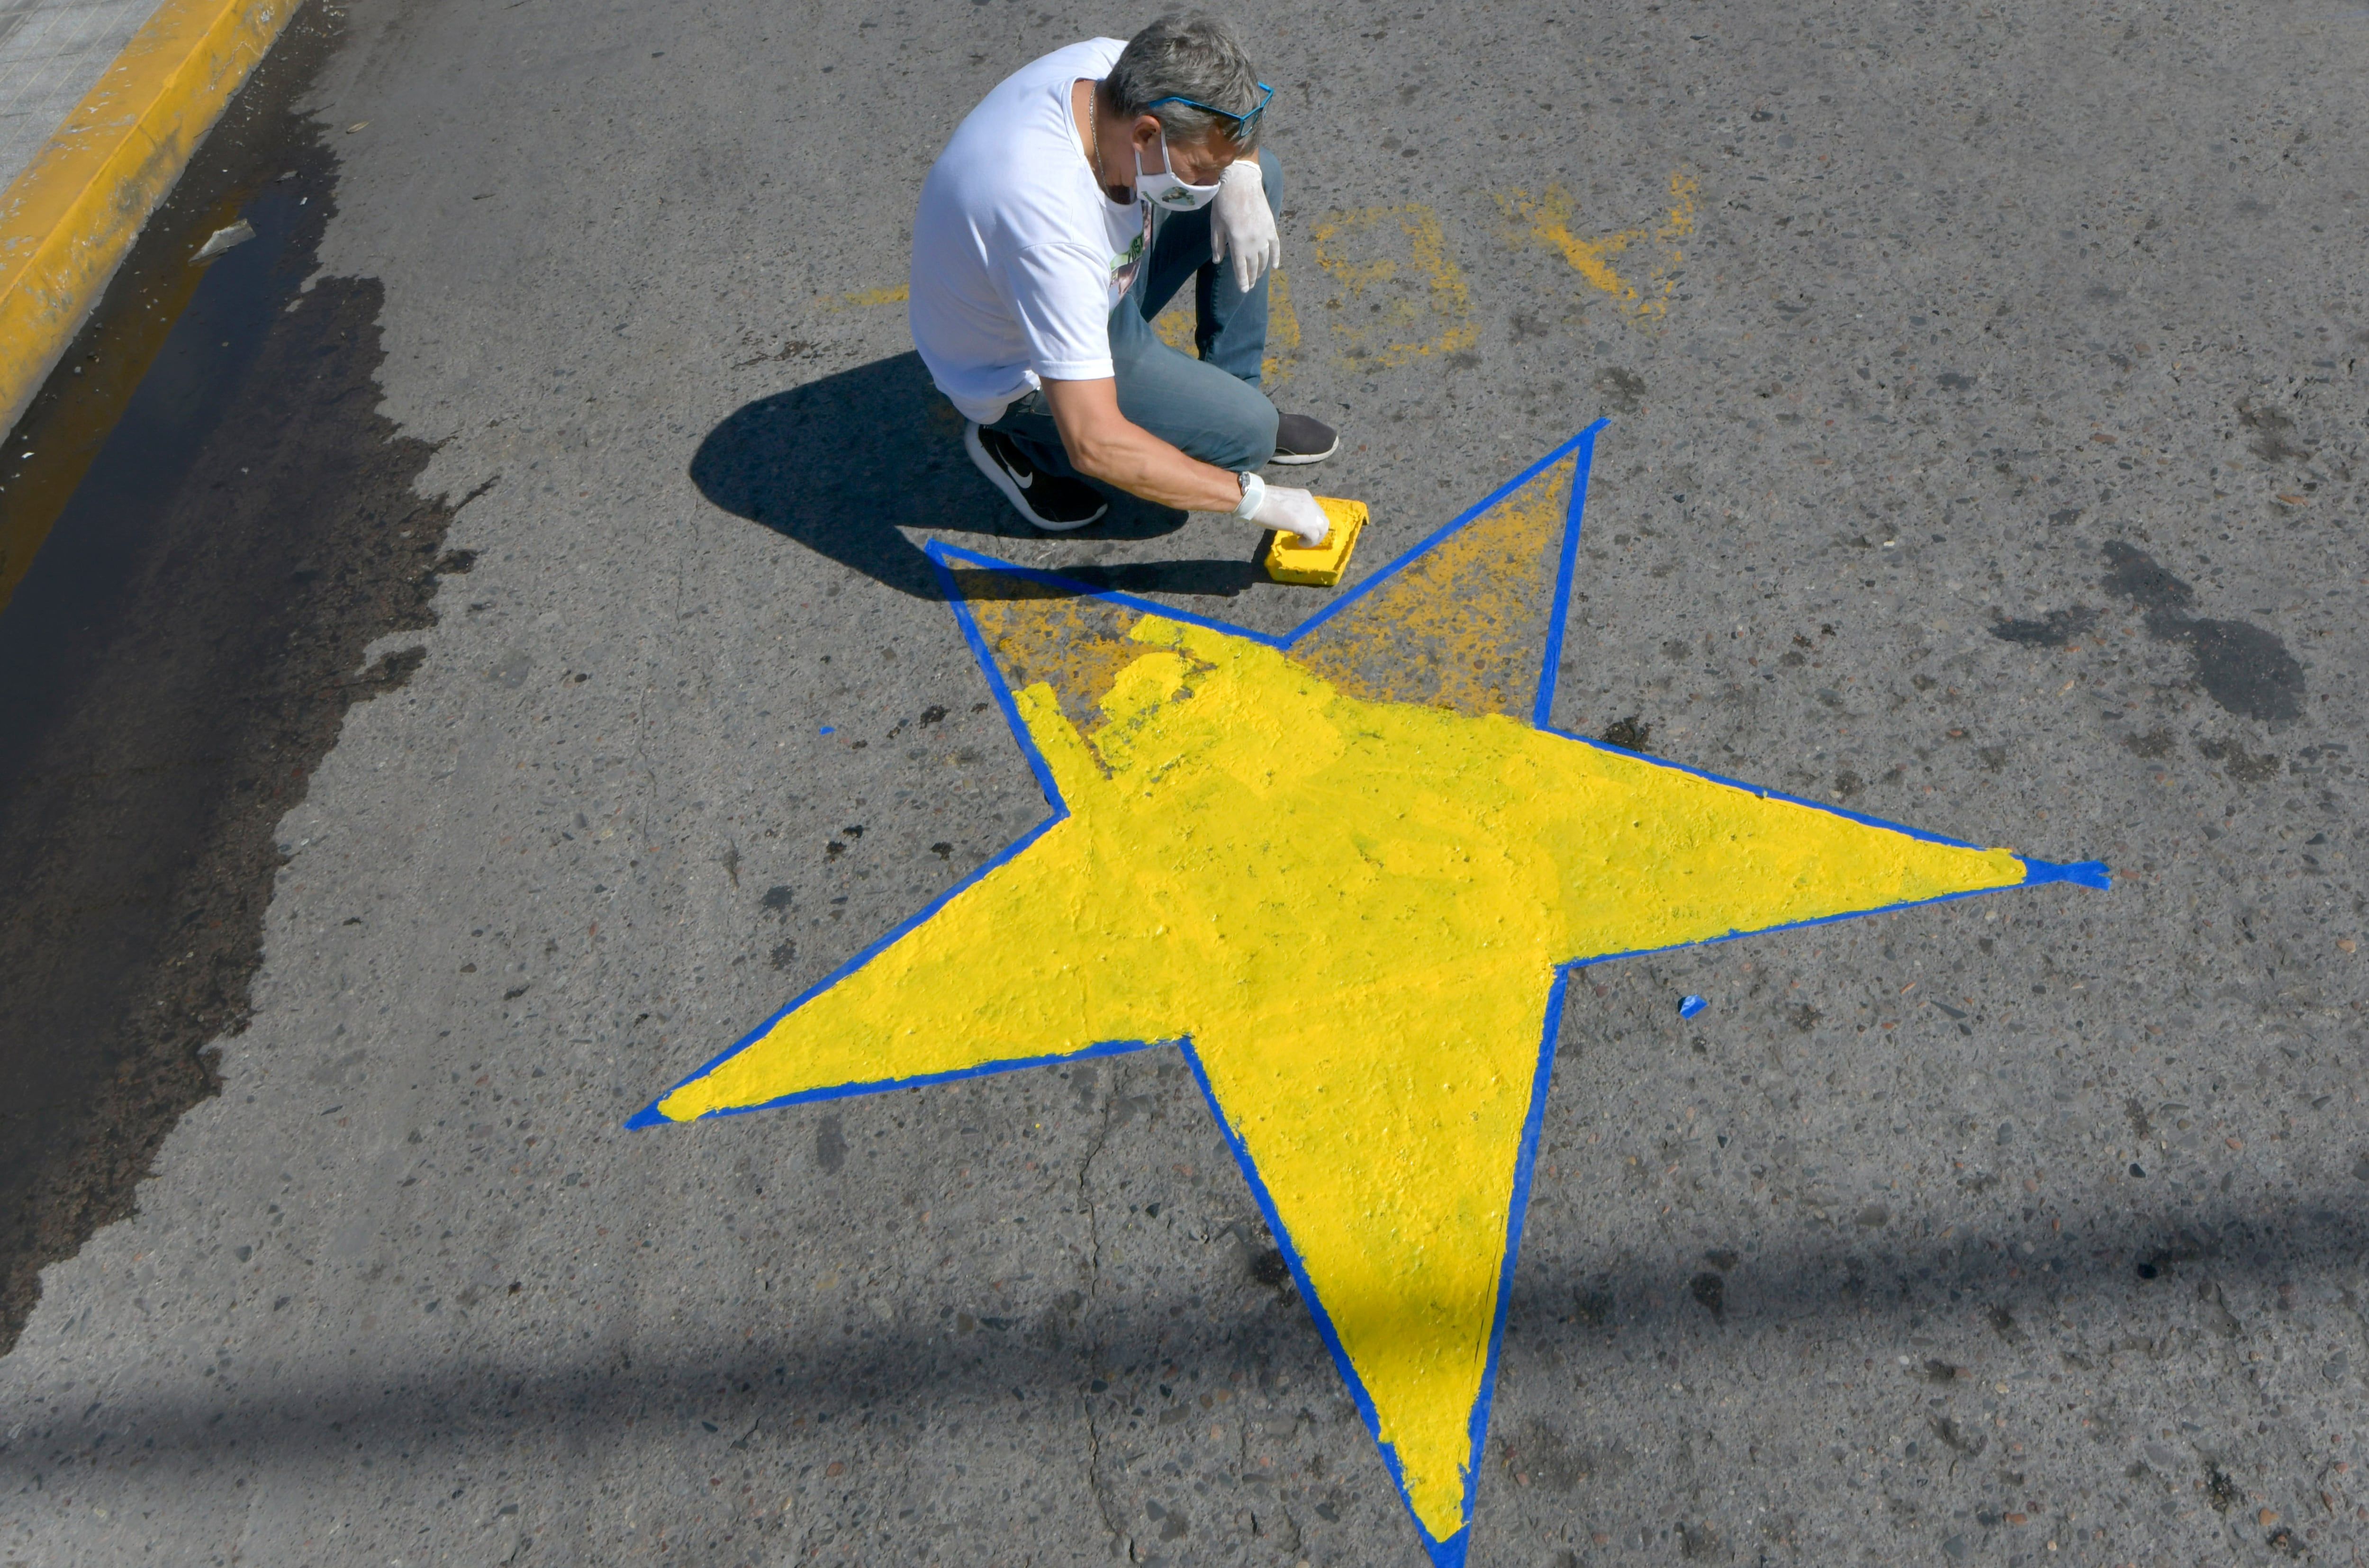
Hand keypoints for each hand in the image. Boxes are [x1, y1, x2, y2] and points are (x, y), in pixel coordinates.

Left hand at [1209, 160, 1279, 293]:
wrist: (1241, 181)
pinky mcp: (1271, 227)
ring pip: (1265, 258)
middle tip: (1250, 286)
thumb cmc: (1224, 202)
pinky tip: (1274, 266)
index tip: (1244, 290)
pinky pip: (1276, 246)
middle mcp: (1253, 242)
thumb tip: (1218, 261)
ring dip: (1262, 269)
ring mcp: (1264, 235)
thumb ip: (1217, 245)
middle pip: (1254, 266)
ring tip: (1258, 277)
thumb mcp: (1216, 224)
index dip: (1242, 281)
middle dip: (1252, 278)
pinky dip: (1276, 257)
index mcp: (1238, 242)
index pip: (1241, 268)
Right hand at [1250, 483, 1328, 545]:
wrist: (1257, 500)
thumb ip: (1291, 509)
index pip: (1316, 510)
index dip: (1311, 521)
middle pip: (1323, 520)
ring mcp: (1309, 513)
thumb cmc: (1262, 500)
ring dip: (1315, 538)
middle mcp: (1311, 503)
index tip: (1301, 528)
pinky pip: (1314, 536)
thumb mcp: (1283, 502)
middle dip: (1317, 531)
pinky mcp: (1305, 524)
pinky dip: (1309, 542)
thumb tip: (1291, 519)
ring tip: (1302, 541)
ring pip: (1323, 529)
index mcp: (1305, 496)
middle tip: (1305, 537)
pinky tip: (1299, 543)